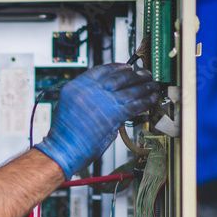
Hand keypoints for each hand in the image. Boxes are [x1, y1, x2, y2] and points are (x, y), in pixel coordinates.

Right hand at [36, 63, 158, 175]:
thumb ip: (87, 96)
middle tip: (144, 74)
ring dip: (144, 87)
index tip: (126, 67)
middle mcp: (90, 90)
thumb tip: (107, 95)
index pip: (102, 70)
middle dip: (135, 75)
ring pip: (130, 90)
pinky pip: (135, 106)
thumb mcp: (69, 106)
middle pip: (119, 77)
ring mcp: (103, 102)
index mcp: (77, 86)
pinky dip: (145, 102)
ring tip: (152, 85)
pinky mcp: (114, 116)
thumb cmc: (64, 133)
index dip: (118, 67)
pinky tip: (151, 99)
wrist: (64, 149)